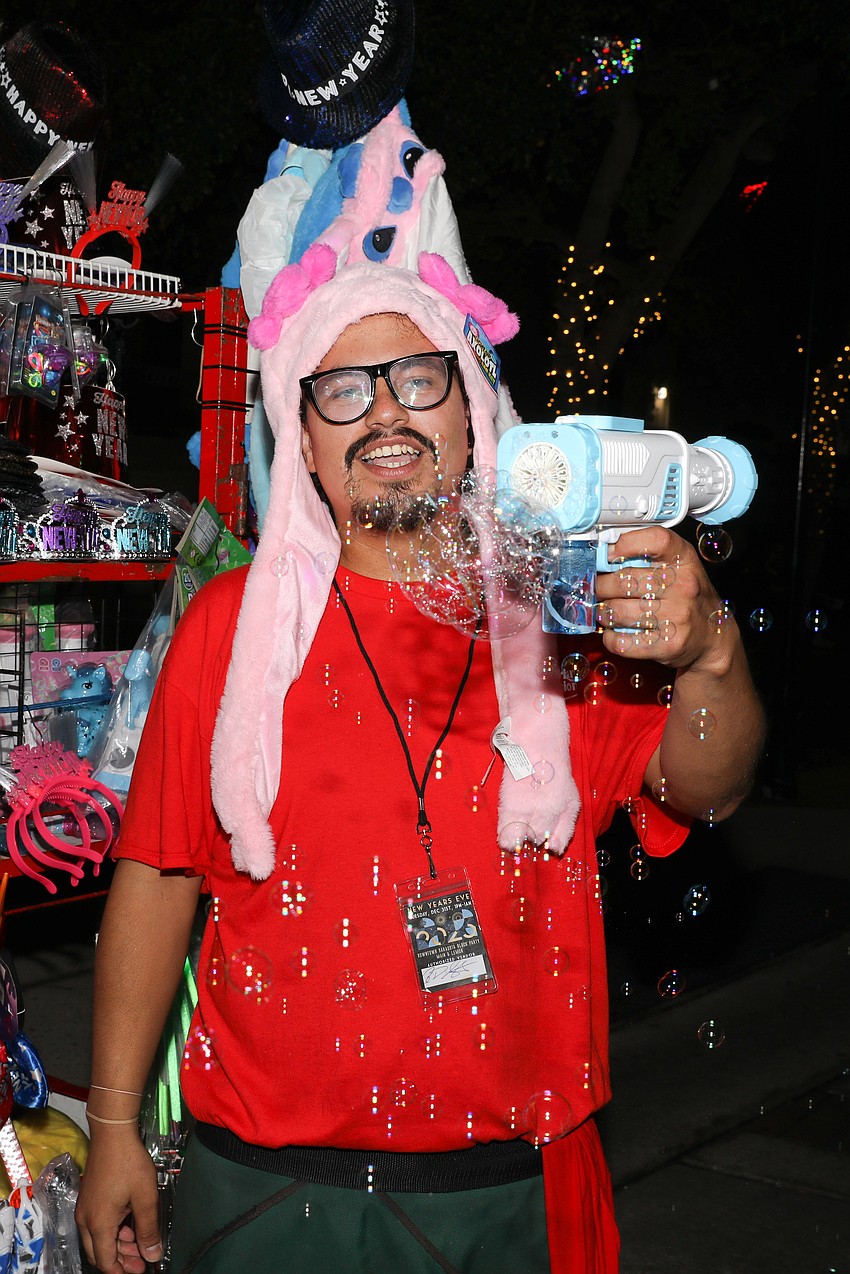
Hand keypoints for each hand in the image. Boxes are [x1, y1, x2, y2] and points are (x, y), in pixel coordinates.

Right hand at [76, 1129, 162, 1272]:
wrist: (112, 1133)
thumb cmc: (129, 1163)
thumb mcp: (145, 1197)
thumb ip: (148, 1229)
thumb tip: (152, 1255)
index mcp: (98, 1224)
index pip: (105, 1262)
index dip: (122, 1271)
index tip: (140, 1269)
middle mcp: (86, 1220)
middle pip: (99, 1253)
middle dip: (120, 1260)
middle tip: (142, 1260)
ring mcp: (85, 1208)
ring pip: (97, 1239)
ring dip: (117, 1245)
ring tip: (139, 1242)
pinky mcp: (88, 1198)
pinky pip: (97, 1224)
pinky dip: (112, 1230)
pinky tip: (129, 1224)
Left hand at [595, 526, 731, 670]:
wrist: (713, 637)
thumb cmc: (687, 597)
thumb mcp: (679, 566)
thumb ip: (648, 554)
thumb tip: (604, 548)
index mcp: (685, 560)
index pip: (656, 540)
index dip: (626, 544)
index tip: (608, 554)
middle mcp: (684, 586)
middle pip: (624, 581)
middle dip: (600, 586)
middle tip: (597, 589)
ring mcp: (677, 617)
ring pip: (617, 612)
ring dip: (603, 612)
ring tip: (605, 610)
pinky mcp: (667, 645)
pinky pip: (622, 641)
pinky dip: (610, 637)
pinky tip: (615, 631)